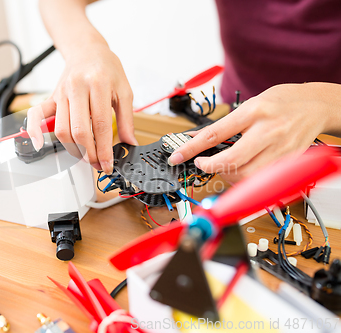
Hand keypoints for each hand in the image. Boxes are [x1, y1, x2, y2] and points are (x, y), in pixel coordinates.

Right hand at [26, 43, 136, 173]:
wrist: (87, 50)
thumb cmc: (106, 68)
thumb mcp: (124, 91)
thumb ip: (128, 120)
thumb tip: (131, 144)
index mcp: (98, 84)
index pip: (100, 125)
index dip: (104, 149)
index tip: (108, 164)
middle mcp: (77, 88)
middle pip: (79, 131)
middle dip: (89, 153)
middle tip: (97, 163)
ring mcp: (61, 93)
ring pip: (62, 129)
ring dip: (72, 149)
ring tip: (85, 156)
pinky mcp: (51, 97)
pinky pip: (37, 115)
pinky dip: (35, 132)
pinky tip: (39, 144)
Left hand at [168, 83, 339, 181]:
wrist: (316, 105)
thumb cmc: (282, 101)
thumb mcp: (249, 104)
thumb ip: (224, 124)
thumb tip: (196, 138)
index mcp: (253, 112)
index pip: (214, 134)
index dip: (191, 148)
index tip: (177, 156)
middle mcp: (267, 132)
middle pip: (231, 160)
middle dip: (209, 167)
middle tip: (201, 164)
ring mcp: (279, 150)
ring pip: (246, 175)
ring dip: (226, 176)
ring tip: (220, 167)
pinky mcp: (287, 163)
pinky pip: (260, 179)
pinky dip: (244, 179)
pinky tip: (238, 172)